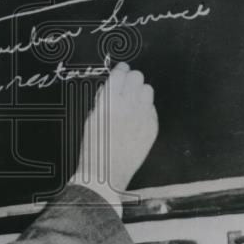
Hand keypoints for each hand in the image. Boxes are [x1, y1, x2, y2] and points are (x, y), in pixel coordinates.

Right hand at [74, 62, 157, 196]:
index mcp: (108, 102)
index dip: (121, 69)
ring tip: (133, 101)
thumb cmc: (94, 148)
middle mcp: (127, 106)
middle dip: (131, 79)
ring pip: (148, 90)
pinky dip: (145, 109)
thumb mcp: (91, 118)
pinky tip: (137, 117)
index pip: (119, 74)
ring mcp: (142, 117)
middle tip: (127, 85)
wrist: (105, 174)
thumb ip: (103, 100)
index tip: (122, 69)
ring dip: (140, 92)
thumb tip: (111, 87)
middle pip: (137, 77)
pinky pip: (152, 109)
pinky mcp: (152, 128)